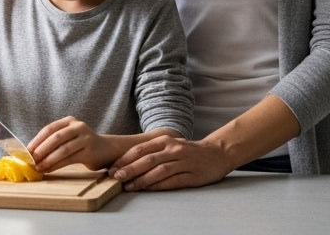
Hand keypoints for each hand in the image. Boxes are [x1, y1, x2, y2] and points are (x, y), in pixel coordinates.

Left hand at [27, 116, 120, 172]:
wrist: (106, 150)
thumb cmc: (82, 145)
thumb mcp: (68, 138)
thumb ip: (54, 141)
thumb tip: (32, 153)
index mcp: (69, 121)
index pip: (49, 129)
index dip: (37, 140)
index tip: (26, 151)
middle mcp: (78, 126)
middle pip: (56, 138)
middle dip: (41, 149)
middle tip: (31, 160)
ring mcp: (85, 138)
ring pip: (63, 149)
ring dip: (48, 159)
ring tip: (38, 167)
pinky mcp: (90, 151)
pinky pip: (70, 158)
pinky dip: (57, 165)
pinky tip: (49, 169)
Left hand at [107, 135, 231, 190]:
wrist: (217, 152)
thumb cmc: (188, 150)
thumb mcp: (170, 144)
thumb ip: (152, 150)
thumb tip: (127, 160)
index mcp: (165, 140)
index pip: (141, 149)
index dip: (125, 159)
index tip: (112, 167)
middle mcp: (173, 149)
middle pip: (148, 160)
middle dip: (129, 169)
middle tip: (115, 177)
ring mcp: (183, 162)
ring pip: (159, 171)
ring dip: (142, 179)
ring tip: (128, 186)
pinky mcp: (192, 175)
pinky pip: (173, 181)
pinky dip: (159, 185)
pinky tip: (148, 189)